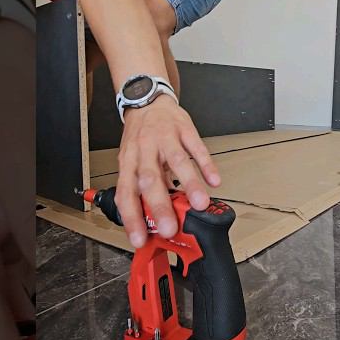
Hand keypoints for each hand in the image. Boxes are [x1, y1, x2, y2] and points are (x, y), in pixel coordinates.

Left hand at [116, 97, 220, 246]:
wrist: (147, 100)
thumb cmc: (140, 137)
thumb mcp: (133, 162)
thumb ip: (143, 189)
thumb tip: (152, 220)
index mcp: (128, 162)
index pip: (125, 194)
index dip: (131, 218)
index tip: (139, 239)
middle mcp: (144, 150)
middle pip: (149, 179)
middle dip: (160, 206)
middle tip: (170, 228)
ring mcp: (165, 138)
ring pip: (177, 161)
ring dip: (189, 184)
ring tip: (199, 204)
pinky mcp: (184, 128)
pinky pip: (196, 146)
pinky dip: (206, 164)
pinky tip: (214, 180)